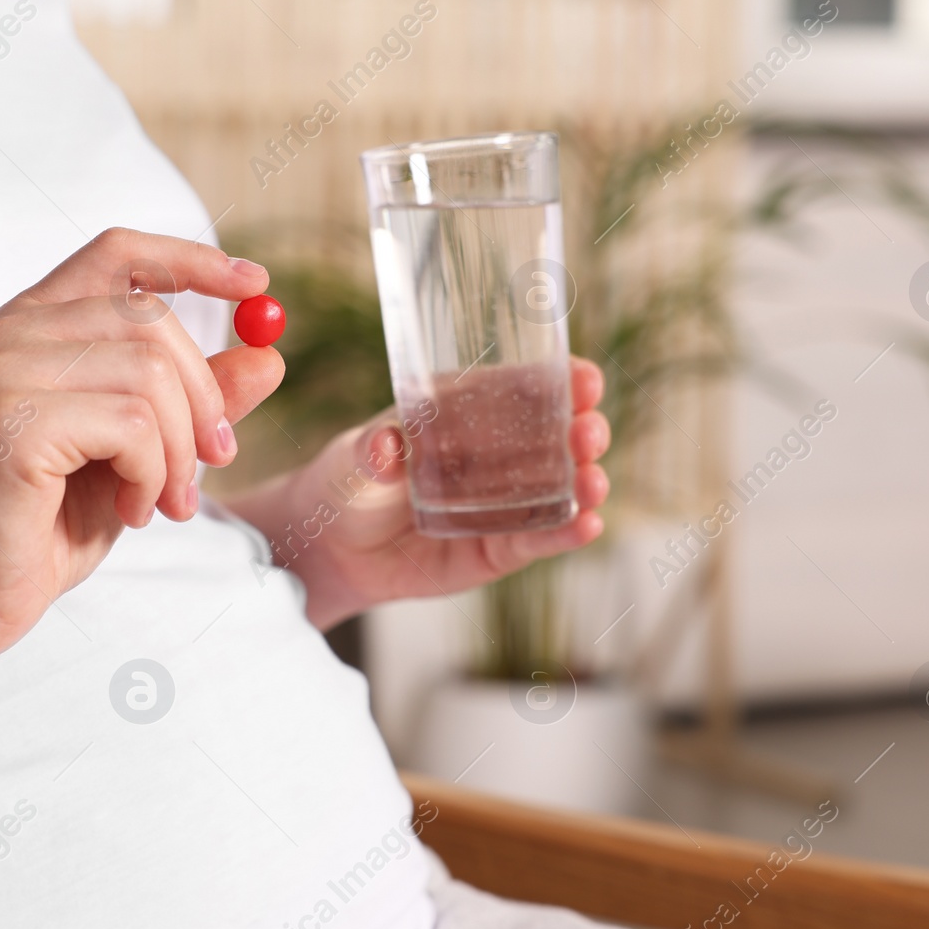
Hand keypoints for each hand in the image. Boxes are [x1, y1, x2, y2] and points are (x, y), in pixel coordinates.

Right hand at [0, 228, 283, 671]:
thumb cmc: (38, 528)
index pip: (117, 254)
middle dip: (203, 398)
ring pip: (149, 374)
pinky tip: (130, 511)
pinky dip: (152, 475)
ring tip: (160, 502)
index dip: (192, 260)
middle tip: (213, 463)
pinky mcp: (12, 424)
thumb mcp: (134, 457)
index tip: (256, 285)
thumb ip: (190, 405)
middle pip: (150, 319)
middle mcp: (7, 334)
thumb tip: (268, 356)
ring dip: (178, 452)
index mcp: (30, 328)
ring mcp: (2, 373)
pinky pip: (132, 426)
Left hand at [228, 358, 609, 630]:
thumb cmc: (346, 484)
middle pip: (556, 436)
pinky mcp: (500, 548)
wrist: (334, 550)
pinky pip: (539, 539)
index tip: (584, 378)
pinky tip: (587, 525)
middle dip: (582, 431)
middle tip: (588, 433)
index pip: (525, 387)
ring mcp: (505, 502)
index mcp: (468, 411)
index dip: (562, 379)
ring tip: (594, 484)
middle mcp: (497, 453)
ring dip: (585, 482)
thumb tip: (385, 446)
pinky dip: (566, 532)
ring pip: (559, 489)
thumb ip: (371, 451)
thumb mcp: (352, 460)